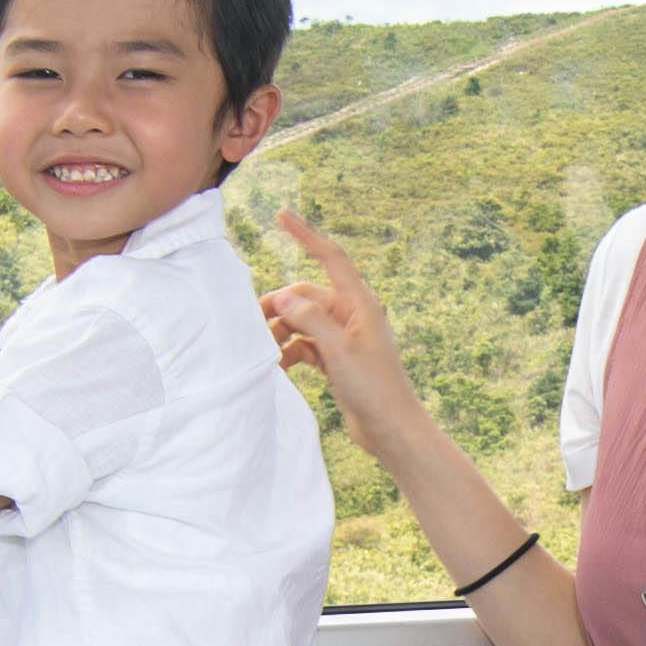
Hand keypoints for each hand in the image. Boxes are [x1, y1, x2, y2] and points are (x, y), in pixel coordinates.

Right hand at [256, 204, 417, 415]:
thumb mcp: (339, 349)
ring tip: (266, 351)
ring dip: (282, 332)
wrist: (391, 429)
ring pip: (302, 322)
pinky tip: (278, 366)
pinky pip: (305, 345)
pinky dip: (290, 351)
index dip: (306, 235)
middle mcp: (352, 315)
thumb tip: (283, 299)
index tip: (282, 215)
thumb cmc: (375, 388)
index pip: (330, 258)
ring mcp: (343, 338)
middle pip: (306, 296)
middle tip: (253, 323)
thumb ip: (311, 320)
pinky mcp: (336, 359)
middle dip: (280, 306)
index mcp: (360, 303)